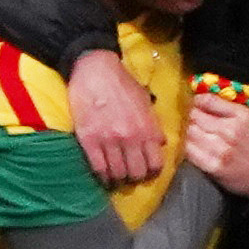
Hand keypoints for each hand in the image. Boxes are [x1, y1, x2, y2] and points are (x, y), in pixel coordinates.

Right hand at [66, 50, 161, 185]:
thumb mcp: (145, 101)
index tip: (147, 170)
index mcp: (147, 128)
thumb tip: (159, 143)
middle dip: (135, 177)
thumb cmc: (122, 83)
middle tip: (130, 174)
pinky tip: (104, 176)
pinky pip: (98, 168)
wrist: (95, 69)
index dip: (152, 171)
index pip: (156, 164)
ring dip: (118, 179)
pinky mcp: (89, 140)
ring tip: (116, 176)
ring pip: (118, 174)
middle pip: (137, 173)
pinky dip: (103, 176)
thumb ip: (153, 124)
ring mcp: (109, 141)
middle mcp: (131, 138)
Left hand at [184, 91, 248, 196]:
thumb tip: (207, 100)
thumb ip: (233, 109)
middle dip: (192, 116)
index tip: (196, 103)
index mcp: (242, 115)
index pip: (209, 101)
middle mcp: (229, 130)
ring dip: (189, 131)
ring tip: (194, 132)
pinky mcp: (213, 166)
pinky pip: (190, 152)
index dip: (198, 101)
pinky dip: (188, 146)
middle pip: (195, 116)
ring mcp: (220, 150)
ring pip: (190, 133)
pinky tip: (193, 146)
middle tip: (193, 119)